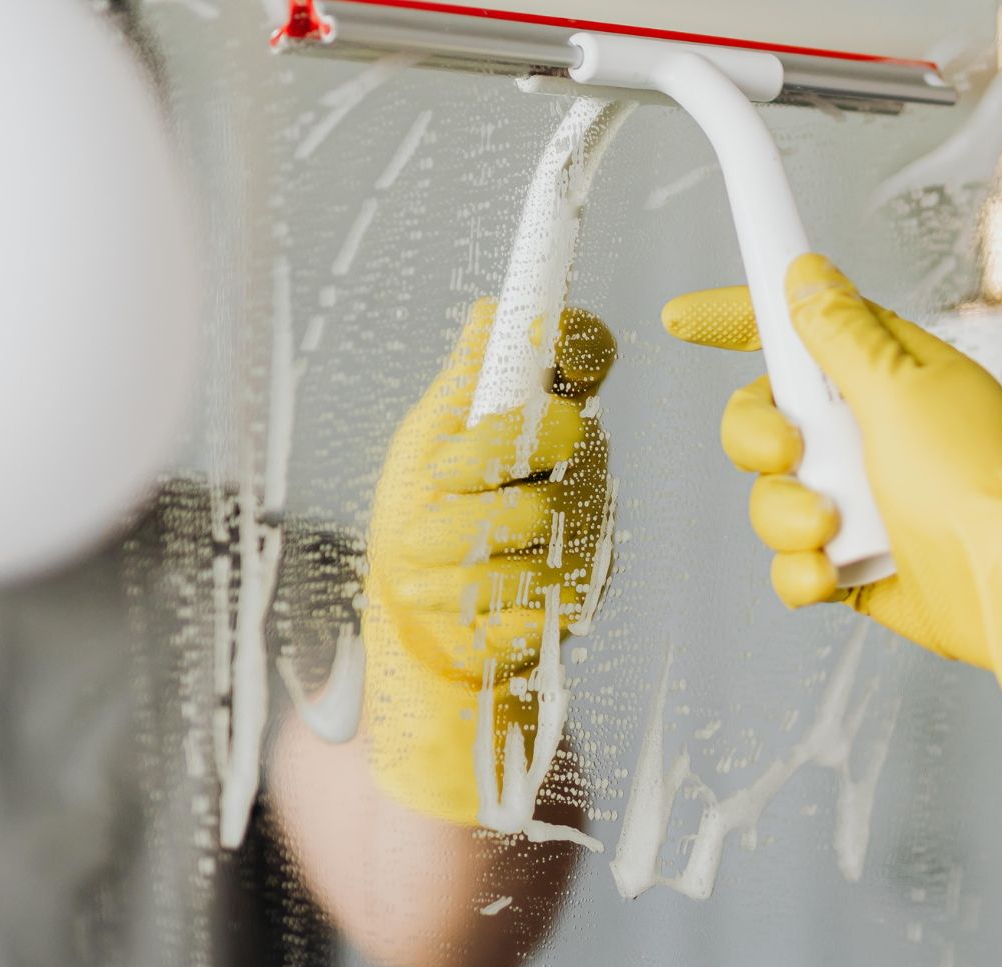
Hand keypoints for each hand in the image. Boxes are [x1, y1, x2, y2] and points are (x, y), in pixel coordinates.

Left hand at [364, 300, 614, 823]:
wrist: (413, 622)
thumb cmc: (418, 518)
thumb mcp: (424, 438)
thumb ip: (465, 383)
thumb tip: (492, 310)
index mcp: (545, 409)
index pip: (587, 352)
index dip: (576, 340)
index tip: (547, 349)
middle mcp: (581, 461)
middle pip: (562, 429)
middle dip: (482, 456)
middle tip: (434, 484)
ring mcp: (588, 527)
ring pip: (538, 515)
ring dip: (457, 540)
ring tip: (418, 558)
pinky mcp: (581, 591)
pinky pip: (533, 584)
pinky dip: (471, 594)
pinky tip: (451, 597)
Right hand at [663, 254, 1001, 860]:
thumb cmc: (978, 480)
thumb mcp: (899, 385)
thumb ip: (841, 334)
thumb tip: (807, 275)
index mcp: (882, 375)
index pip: (794, 333)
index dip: (736, 320)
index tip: (687, 319)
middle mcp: (868, 434)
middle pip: (763, 420)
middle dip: (759, 440)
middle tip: (792, 452)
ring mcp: (861, 501)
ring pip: (771, 498)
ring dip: (787, 515)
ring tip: (833, 528)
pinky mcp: (857, 564)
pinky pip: (794, 564)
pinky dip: (804, 572)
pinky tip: (833, 572)